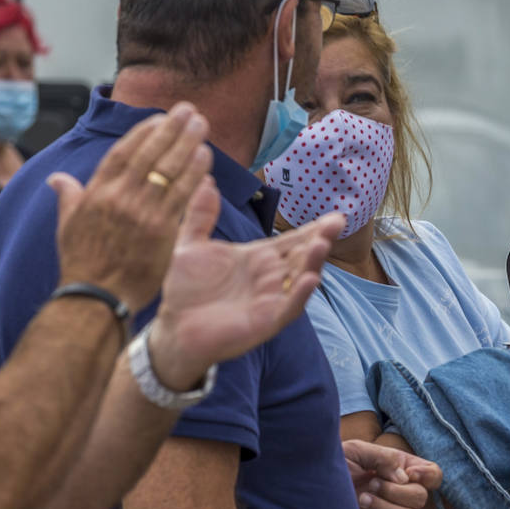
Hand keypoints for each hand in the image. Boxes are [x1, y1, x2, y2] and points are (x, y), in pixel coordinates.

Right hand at [48, 103, 210, 310]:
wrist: (96, 298)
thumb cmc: (82, 264)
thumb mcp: (67, 226)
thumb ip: (68, 196)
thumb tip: (56, 179)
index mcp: (96, 192)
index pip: (123, 152)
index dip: (143, 132)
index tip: (160, 118)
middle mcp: (119, 197)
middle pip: (150, 153)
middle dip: (170, 128)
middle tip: (188, 110)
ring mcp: (141, 212)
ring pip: (169, 169)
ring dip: (188, 143)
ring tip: (202, 125)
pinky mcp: (161, 229)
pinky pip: (181, 193)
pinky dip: (194, 173)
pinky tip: (205, 157)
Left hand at [147, 204, 345, 389]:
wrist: (173, 327)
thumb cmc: (185, 290)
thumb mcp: (190, 246)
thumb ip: (200, 216)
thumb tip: (206, 181)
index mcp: (258, 258)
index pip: (292, 240)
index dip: (313, 228)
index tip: (336, 215)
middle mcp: (270, 277)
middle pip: (303, 256)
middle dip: (320, 240)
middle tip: (336, 223)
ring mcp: (271, 300)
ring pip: (300, 279)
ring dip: (313, 263)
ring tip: (321, 245)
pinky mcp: (266, 321)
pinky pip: (289, 307)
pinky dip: (301, 294)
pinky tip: (310, 279)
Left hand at [342, 439, 442, 508]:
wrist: (311, 483)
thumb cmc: (335, 462)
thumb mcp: (358, 450)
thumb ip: (383, 458)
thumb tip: (404, 478)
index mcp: (401, 469)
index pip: (433, 475)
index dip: (428, 476)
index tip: (409, 473)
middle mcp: (400, 492)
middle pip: (421, 498)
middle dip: (396, 492)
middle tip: (372, 484)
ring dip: (385, 508)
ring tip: (362, 498)